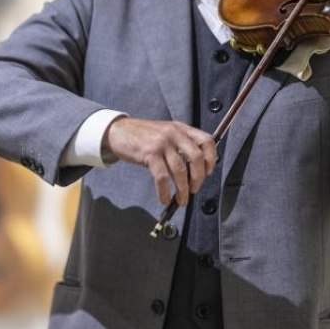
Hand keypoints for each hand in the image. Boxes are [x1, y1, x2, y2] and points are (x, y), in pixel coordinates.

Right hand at [103, 117, 217, 205]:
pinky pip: (162, 177)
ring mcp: (162, 143)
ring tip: (181, 200)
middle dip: (198, 178)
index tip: (208, 172)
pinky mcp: (149, 154)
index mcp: (181, 128)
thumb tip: (195, 170)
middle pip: (196, 157)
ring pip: (180, 170)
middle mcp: (174, 133)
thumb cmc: (143, 135)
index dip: (211, 158)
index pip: (206, 140)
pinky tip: (164, 198)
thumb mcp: (166, 132)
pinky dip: (164, 192)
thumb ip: (180, 144)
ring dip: (182, 190)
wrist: (118, 131)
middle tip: (194, 190)